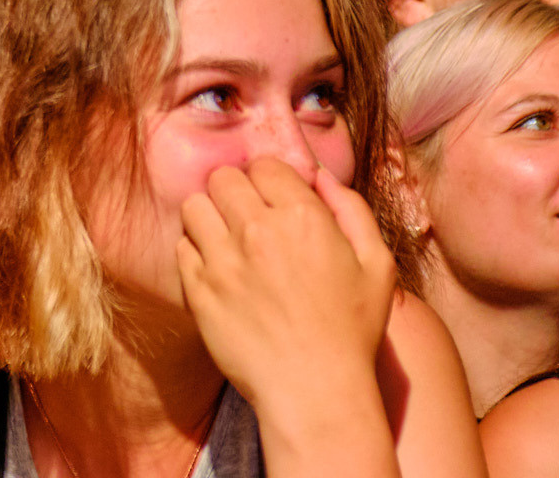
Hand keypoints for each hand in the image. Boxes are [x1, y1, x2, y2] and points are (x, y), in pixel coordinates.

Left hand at [179, 159, 396, 419]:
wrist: (315, 393)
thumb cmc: (352, 332)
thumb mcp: (377, 265)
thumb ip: (351, 209)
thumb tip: (320, 176)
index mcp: (303, 217)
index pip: (265, 165)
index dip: (270, 181)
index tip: (274, 202)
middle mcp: (257, 231)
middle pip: (223, 177)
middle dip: (236, 191)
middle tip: (247, 218)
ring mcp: (223, 261)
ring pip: (195, 206)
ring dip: (210, 216)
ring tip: (226, 240)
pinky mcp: (199, 291)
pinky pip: (182, 247)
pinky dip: (195, 252)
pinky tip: (217, 271)